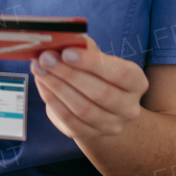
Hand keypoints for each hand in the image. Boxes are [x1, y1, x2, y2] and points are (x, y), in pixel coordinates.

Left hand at [29, 36, 148, 142]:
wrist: (99, 105)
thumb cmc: (97, 73)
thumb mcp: (97, 57)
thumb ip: (84, 48)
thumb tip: (62, 40)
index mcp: (137, 83)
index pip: (119, 74)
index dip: (92, 63)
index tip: (67, 52)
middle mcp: (129, 108)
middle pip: (100, 93)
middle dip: (68, 74)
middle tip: (46, 58)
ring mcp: (111, 125)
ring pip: (82, 109)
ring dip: (57, 87)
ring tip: (39, 69)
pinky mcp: (90, 134)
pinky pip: (69, 120)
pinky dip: (52, 101)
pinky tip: (42, 84)